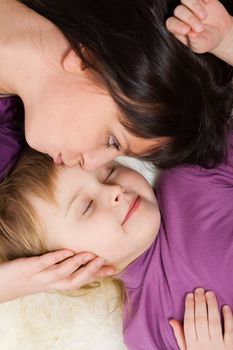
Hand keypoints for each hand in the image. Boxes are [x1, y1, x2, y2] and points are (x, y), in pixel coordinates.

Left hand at [0, 250, 114, 302]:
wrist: (1, 286)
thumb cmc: (26, 278)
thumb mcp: (46, 276)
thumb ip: (61, 268)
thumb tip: (77, 258)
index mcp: (56, 284)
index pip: (81, 281)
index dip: (97, 276)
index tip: (113, 270)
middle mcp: (50, 282)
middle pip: (75, 280)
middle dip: (90, 271)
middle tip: (104, 260)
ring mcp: (40, 275)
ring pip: (62, 273)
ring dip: (77, 264)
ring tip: (90, 254)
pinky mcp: (29, 267)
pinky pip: (45, 263)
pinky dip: (57, 257)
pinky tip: (66, 251)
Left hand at [166, 0, 232, 57]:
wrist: (221, 33)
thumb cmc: (207, 42)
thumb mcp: (201, 45)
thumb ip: (195, 40)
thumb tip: (191, 33)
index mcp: (177, 28)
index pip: (171, 23)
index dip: (177, 25)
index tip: (187, 30)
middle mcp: (181, 16)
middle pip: (178, 11)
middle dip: (189, 19)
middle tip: (200, 28)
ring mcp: (190, 6)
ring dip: (194, 6)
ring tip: (204, 17)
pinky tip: (208, 2)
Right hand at [170, 288, 232, 349]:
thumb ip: (180, 336)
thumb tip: (171, 320)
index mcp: (192, 345)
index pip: (189, 322)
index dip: (189, 307)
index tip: (190, 295)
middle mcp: (204, 345)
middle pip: (201, 320)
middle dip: (200, 303)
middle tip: (199, 289)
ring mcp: (218, 346)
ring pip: (214, 322)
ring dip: (212, 306)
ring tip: (210, 293)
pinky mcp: (231, 348)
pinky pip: (230, 331)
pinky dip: (228, 318)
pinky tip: (225, 307)